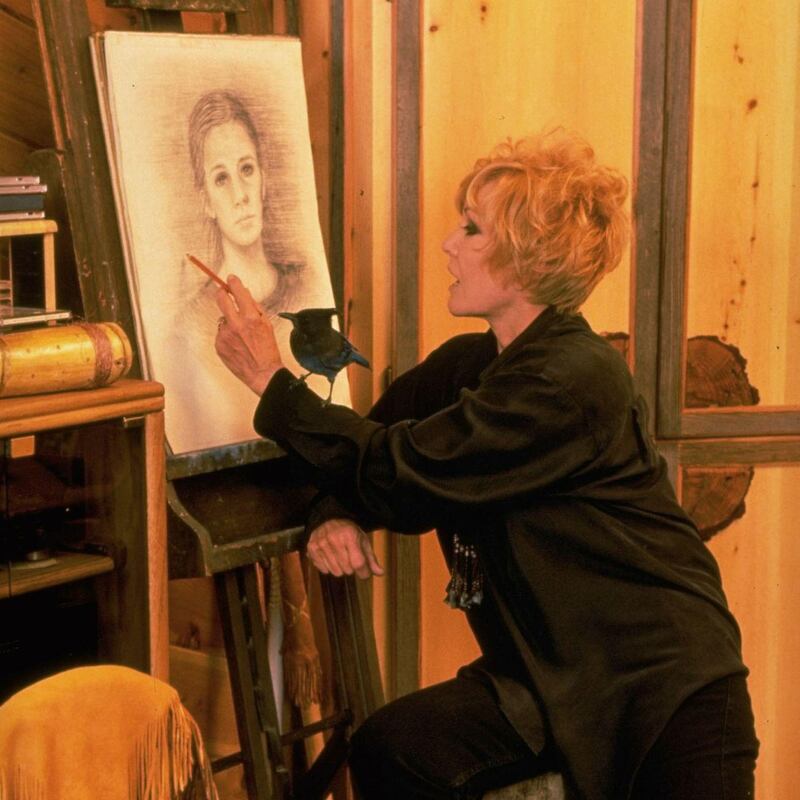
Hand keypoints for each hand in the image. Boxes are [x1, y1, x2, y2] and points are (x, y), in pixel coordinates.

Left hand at [215, 275, 283, 394]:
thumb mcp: (267, 325)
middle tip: (224, 292)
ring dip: (229, 321)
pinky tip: (237, 344)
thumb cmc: (268, 350)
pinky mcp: (219, 345)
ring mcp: (225, 335)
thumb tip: (244, 294)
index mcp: (250, 318)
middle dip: (222, 293)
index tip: (231, 279)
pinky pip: (221, 333)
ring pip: (222, 319)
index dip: (233, 282)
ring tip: (241, 335)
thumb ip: (254, 307)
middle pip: (221, 299)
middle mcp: (236, 325)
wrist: (263, 373)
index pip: (238, 292)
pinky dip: (227, 335)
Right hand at [307, 518, 383, 579]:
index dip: (364, 572)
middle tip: (350, 558)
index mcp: (350, 536)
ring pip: (335, 572)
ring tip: (340, 557)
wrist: (329, 519)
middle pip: (347, 570)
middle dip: (352, 568)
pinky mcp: (312, 548)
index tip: (365, 573)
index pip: (358, 563)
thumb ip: (370, 559)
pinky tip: (330, 557)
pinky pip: (323, 570)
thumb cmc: (349, 532)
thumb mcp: (363, 541)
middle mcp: (334, 540)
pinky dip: (328, 567)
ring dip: (340, 568)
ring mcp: (321, 544)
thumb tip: (380, 573)